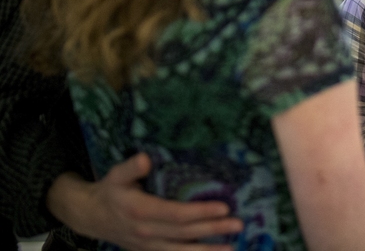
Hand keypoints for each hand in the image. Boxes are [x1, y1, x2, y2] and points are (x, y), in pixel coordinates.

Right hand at [47, 153, 243, 250]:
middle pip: (185, 233)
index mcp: (140, 211)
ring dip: (208, 250)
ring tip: (232, 246)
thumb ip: (132, 167)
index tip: (223, 207)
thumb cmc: (110, 191)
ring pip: (182, 250)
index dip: (200, 212)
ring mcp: (148, 245)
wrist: (91, 217)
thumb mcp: (117, 175)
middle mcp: (147, 232)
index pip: (176, 214)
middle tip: (238, 223)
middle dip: (213, 229)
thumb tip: (147, 158)